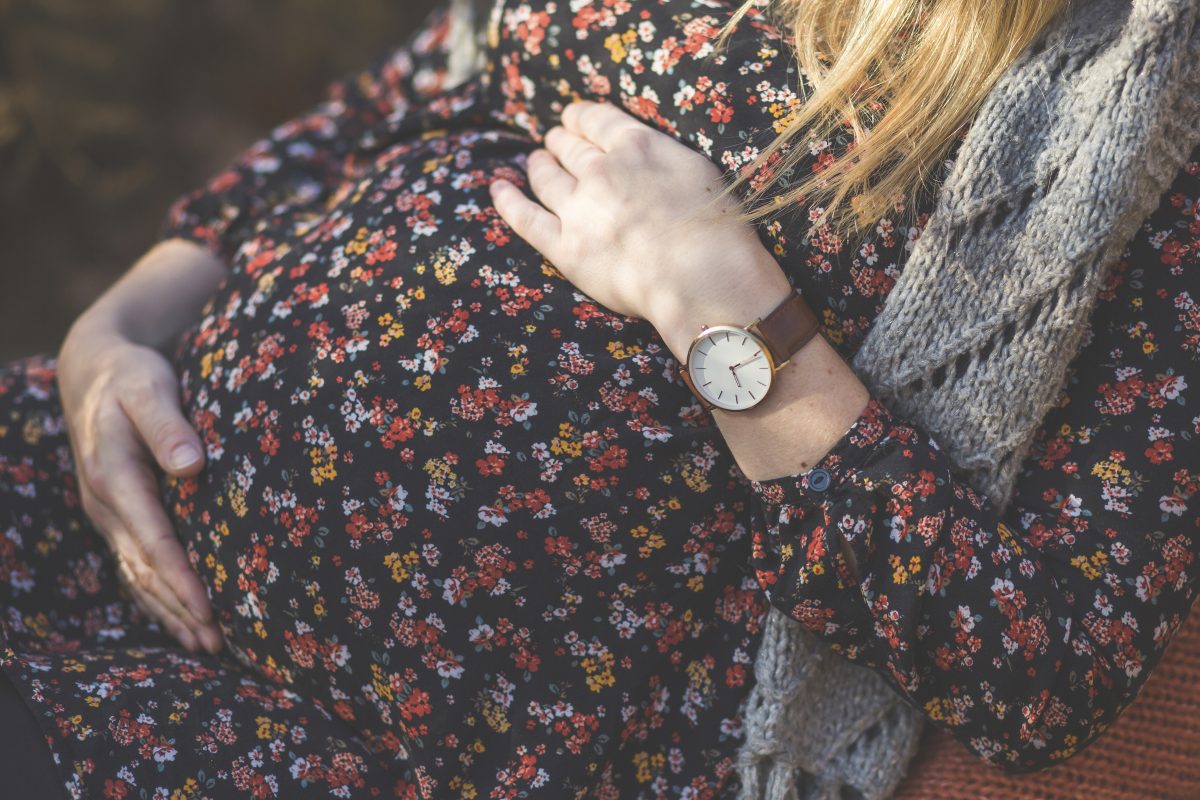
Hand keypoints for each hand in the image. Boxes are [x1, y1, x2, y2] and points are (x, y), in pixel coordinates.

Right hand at [56, 241, 226, 653]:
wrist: (93, 370)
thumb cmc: (131, 376)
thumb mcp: (149, 388)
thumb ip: (168, 424)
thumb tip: (190, 465)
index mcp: (114, 478)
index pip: (154, 541)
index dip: (182, 580)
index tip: (210, 611)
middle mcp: (105, 504)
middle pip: (145, 569)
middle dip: (180, 609)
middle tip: (218, 645)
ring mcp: (106, 513)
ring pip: (136, 574)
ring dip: (169, 612)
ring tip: (205, 645)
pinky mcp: (114, 515)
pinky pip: (133, 564)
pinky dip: (155, 595)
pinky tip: (178, 618)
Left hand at [490, 100, 792, 358]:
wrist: (702, 277)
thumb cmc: (716, 228)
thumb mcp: (696, 168)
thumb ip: (660, 153)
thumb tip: (639, 148)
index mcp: (634, 145)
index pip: (595, 120)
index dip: (580, 117)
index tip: (575, 118)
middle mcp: (600, 170)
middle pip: (568, 147)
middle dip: (560, 141)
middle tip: (556, 142)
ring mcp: (578, 210)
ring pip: (546, 176)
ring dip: (539, 165)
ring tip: (536, 162)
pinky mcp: (566, 249)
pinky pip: (525, 218)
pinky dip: (508, 201)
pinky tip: (498, 188)